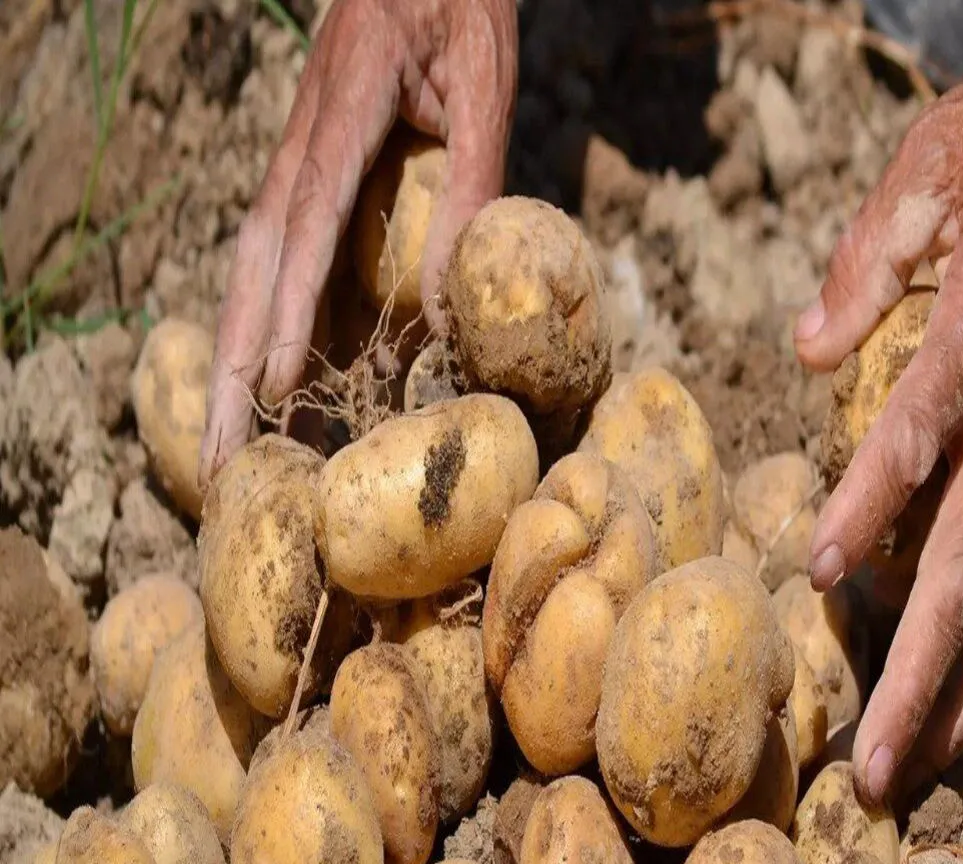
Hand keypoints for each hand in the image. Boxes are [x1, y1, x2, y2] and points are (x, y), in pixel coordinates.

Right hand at [199, 0, 517, 485]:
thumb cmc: (461, 3)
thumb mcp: (484, 78)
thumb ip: (471, 178)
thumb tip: (454, 301)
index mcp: (340, 115)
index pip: (302, 223)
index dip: (285, 306)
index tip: (274, 383)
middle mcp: (303, 150)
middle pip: (251, 266)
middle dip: (231, 365)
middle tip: (214, 456)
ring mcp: (302, 169)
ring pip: (253, 275)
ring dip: (235, 364)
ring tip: (225, 451)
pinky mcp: (316, 185)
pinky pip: (287, 269)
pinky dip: (274, 334)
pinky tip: (274, 394)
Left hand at [794, 0, 962, 802]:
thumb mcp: (926, 173)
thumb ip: (863, 267)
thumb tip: (805, 350)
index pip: (912, 444)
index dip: (864, 513)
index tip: (814, 577)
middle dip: (917, 679)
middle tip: (871, 771)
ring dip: (962, 696)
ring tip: (911, 771)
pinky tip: (956, 705)